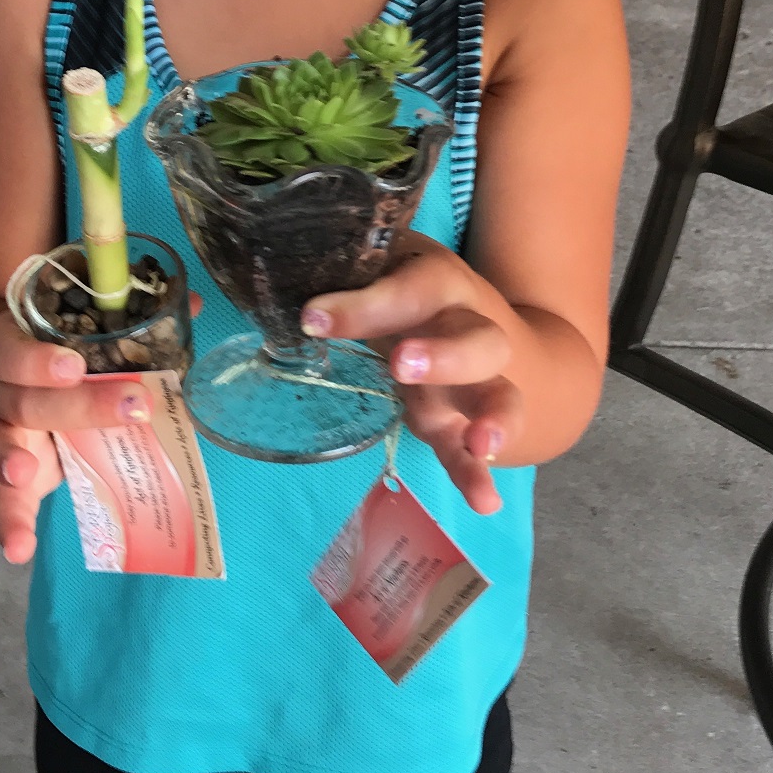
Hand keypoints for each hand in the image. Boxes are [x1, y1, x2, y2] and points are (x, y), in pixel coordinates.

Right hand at [0, 311, 150, 564]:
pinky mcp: (5, 477)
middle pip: (28, 402)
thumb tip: (190, 303)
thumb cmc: (36, 352)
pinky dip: (11, 525)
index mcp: (6, 348)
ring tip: (24, 472)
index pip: (14, 350)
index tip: (74, 365)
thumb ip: (118, 318)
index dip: (40, 360)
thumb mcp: (60, 328)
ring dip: (11, 463)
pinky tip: (18, 550)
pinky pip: (4, 502)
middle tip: (132, 405)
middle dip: (79, 407)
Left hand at [302, 243, 519, 514]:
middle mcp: (465, 327)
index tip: (312, 318)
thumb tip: (274, 277)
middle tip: (400, 366)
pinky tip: (484, 504)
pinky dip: (478, 475)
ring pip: (497, 393)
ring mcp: (472, 380)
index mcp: (436, 281)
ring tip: (482, 445)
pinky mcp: (461, 421)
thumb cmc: (396, 283)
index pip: (408, 289)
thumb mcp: (373, 268)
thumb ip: (340, 275)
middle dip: (443, 355)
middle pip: (476, 339)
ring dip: (491, 418)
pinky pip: (473, 448)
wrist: (461, 310)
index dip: (364, 305)